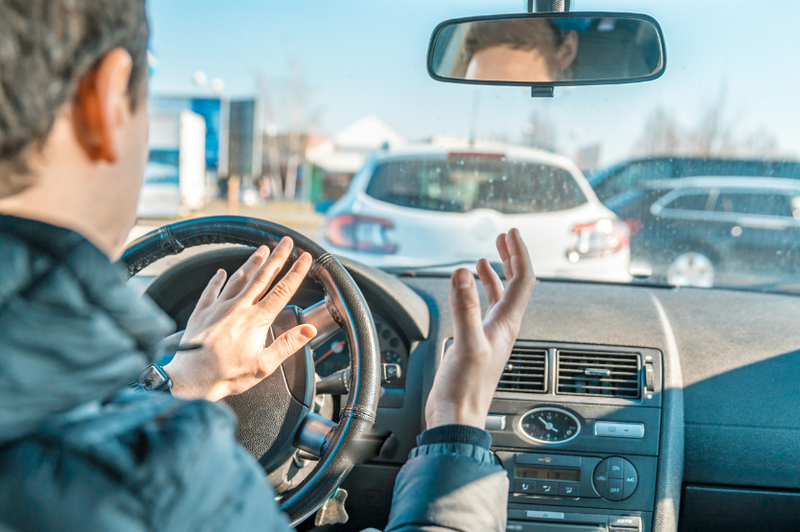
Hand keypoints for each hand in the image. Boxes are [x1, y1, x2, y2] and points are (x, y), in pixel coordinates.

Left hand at [164, 237, 316, 400]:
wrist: (190, 378)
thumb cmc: (226, 374)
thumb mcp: (264, 365)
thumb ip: (288, 344)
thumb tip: (308, 329)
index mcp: (256, 320)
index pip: (282, 290)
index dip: (296, 272)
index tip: (305, 258)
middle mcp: (238, 308)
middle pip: (262, 277)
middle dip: (277, 257)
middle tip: (286, 242)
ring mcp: (218, 307)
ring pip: (239, 278)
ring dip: (252, 262)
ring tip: (262, 250)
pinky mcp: (202, 312)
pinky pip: (211, 289)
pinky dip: (217, 279)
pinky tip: (221, 272)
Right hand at [425, 229, 535, 429]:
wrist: (456, 417)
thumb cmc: (465, 388)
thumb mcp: (465, 343)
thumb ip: (464, 307)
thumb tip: (464, 273)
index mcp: (507, 324)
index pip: (521, 280)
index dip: (518, 253)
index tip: (510, 233)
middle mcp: (502, 327)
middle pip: (515, 285)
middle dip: (510, 258)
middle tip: (503, 236)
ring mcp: (490, 335)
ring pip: (500, 297)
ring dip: (496, 273)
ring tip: (489, 256)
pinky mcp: (475, 343)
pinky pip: (483, 309)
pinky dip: (479, 292)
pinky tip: (467, 290)